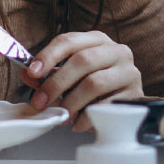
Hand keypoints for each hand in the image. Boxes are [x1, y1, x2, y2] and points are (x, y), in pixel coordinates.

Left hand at [20, 31, 142, 132]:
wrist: (123, 103)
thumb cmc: (92, 86)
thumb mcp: (69, 76)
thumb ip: (47, 74)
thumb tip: (27, 74)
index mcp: (96, 40)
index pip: (69, 40)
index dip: (48, 55)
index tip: (32, 72)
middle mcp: (116, 50)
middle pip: (82, 60)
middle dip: (56, 82)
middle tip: (40, 101)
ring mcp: (129, 71)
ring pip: (94, 83)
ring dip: (71, 102)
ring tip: (61, 114)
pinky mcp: (135, 94)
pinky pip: (108, 105)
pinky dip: (87, 116)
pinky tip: (77, 123)